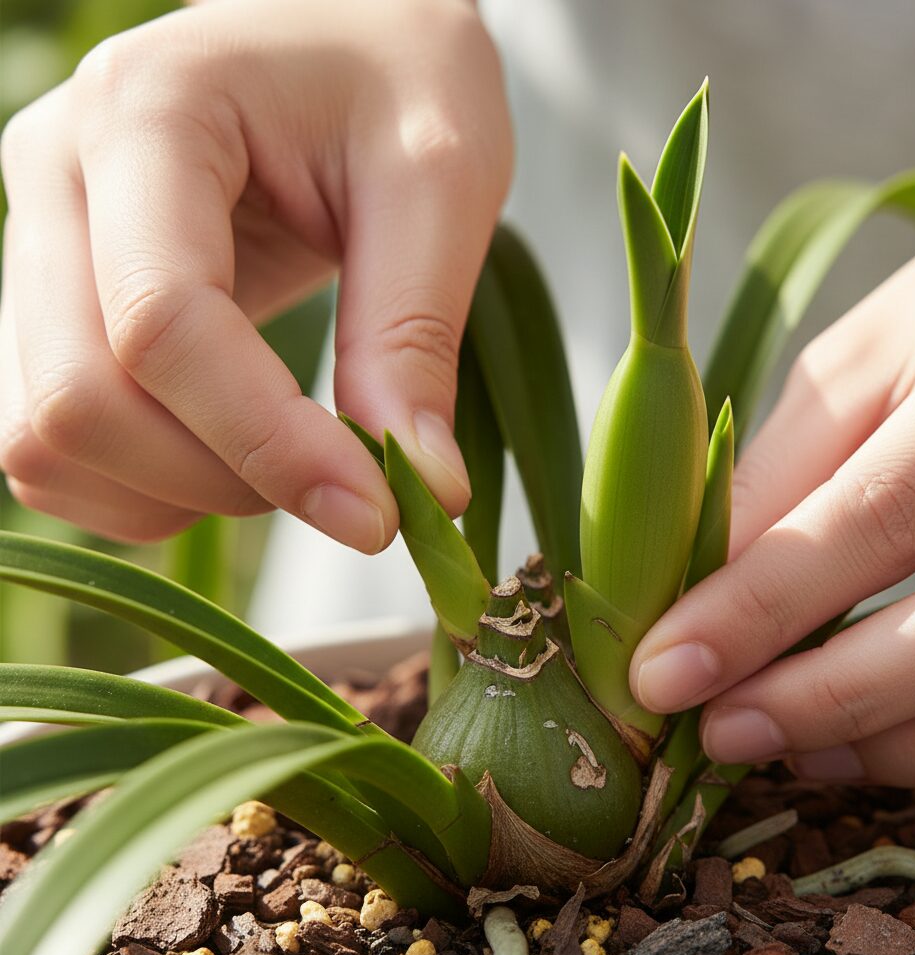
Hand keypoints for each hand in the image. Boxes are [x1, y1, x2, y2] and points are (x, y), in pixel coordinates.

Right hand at [0, 0, 511, 550]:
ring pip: (43, 440)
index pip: (162, 324)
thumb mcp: (441, 181)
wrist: (349, 31)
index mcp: (149, 114)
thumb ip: (416, 335)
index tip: (378, 513)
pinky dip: (139, 490)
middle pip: (77, 400)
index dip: (267, 445)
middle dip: (218, 480)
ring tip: (291, 465)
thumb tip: (421, 489)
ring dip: (172, 495)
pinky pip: (49, 443)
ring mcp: (40, 243)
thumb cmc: (400, 76)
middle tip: (342, 485)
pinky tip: (231, 462)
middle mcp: (57, 176)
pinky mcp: (55, 302)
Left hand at [631, 211, 914, 812]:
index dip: (763, 607)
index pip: (880, 513)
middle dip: (832, 699)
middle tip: (721, 733)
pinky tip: (895, 738)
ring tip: (791, 746)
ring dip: (899, 748)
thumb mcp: (873, 358)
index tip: (664, 672)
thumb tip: (693, 591)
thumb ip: (787, 468)